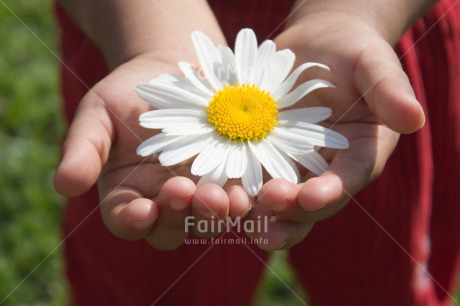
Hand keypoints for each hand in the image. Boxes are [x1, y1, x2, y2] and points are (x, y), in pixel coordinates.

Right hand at [54, 53, 251, 249]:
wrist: (174, 71)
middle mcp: (163, 203)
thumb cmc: (128, 93)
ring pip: (206, 220)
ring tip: (226, 196)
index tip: (142, 211)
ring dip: (216, 214)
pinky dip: (243, 200)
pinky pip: (237, 199)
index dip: (133, 222)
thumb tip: (64, 185)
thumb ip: (83, 149)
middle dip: (178, 217)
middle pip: (170, 229)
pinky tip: (249, 190)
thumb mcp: (98, 113)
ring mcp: (198, 193)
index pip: (126, 221)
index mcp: (127, 195)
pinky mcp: (229, 180)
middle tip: (184, 191)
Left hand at [245, 10, 424, 250]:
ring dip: (255, 212)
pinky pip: (247, 176)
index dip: (330, 192)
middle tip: (265, 215)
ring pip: (275, 201)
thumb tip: (415, 119)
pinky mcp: (262, 155)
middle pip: (308, 205)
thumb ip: (390, 90)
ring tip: (233, 212)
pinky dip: (232, 185)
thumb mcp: (373, 63)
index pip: (347, 181)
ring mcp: (292, 166)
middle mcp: (325, 170)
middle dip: (287, 213)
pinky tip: (213, 189)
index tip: (309, 197)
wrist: (316, 45)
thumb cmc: (351, 52)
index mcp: (357, 156)